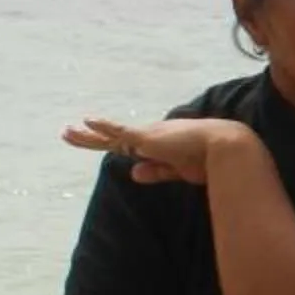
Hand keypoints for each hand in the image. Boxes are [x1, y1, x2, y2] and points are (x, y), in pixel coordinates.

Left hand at [64, 116, 255, 186]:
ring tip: (66, 132)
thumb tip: (134, 174)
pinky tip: (86, 121)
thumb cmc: (212, 160)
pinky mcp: (148, 138)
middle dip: (92, 138)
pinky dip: (103, 127)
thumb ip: (157, 171)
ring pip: (111, 135)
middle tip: (69, 132)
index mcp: (161, 146)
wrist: (227, 149)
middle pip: (114, 138)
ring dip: (87, 135)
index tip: (99, 143)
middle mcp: (152, 138)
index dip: (113, 145)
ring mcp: (149, 137)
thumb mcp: (179, 170)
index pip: (131, 147)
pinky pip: (121, 131)